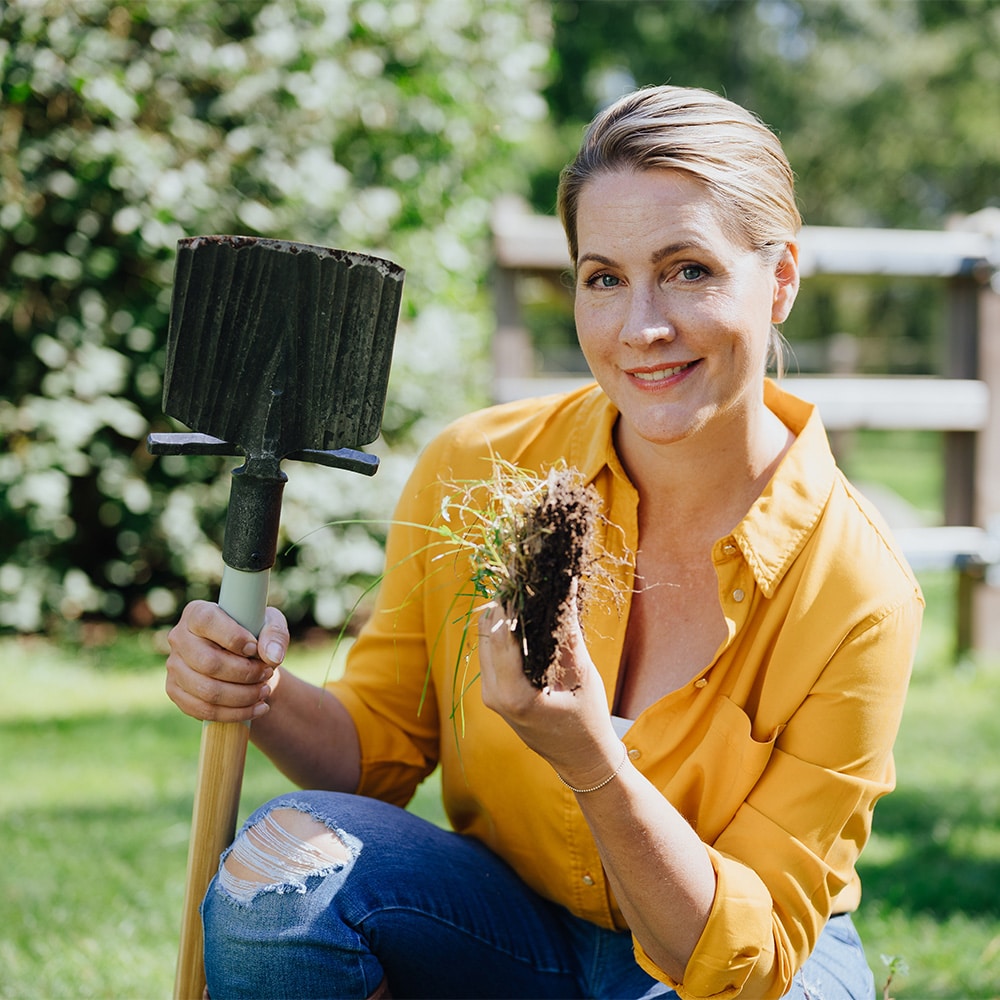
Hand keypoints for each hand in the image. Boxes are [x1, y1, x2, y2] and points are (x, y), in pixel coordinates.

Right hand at [165, 600, 288, 721]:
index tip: (255, 648)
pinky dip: (236, 713)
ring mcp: (174, 667)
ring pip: (207, 690)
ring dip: (243, 695)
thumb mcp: (271, 626)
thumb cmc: (256, 637)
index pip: (207, 621)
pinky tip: (258, 707)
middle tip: (266, 672)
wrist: (244, 661)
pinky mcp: (176, 691)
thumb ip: (275, 635)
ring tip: (265, 690)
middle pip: (209, 662)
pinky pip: (204, 710)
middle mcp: (179, 638)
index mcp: (197, 613)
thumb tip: (271, 656)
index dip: (233, 637)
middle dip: (245, 672)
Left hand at [477, 597, 620, 789]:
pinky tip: (523, 619)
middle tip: (525, 579)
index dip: (509, 603)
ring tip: (526, 594)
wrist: (581, 761)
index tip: (522, 576)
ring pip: (485, 641)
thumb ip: (569, 632)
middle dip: (504, 605)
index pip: (500, 636)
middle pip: (487, 634)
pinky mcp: (494, 694)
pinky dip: (503, 634)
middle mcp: (494, 695)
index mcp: (513, 695)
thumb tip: (567, 587)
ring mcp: (490, 696)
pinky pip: (491, 654)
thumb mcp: (582, 675)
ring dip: (502, 618)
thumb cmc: (588, 721)